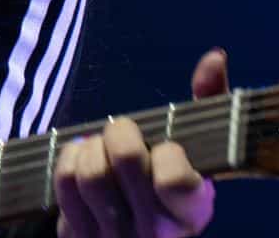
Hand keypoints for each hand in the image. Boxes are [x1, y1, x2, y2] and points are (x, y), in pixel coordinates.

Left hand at [52, 48, 226, 237]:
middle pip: (125, 159)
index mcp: (192, 211)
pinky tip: (83, 158)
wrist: (142, 235)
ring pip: (90, 172)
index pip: (174, 178)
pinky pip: (64, 184)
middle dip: (120, 131)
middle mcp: (156, 233)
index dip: (166, 152)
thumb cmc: (171, 181)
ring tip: (101, 146)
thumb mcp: (198, 153)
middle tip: (123, 132)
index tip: (167, 148)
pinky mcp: (81, 236)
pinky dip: (68, 158)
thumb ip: (208, 102)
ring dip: (91, 146)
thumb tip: (215, 58)